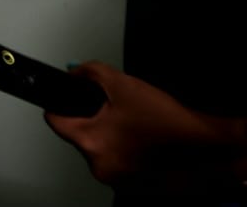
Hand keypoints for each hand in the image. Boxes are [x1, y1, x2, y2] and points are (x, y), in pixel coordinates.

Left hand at [45, 62, 245, 193]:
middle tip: (111, 110)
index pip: (55, 122)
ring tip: (129, 124)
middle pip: (78, 134)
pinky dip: (121, 149)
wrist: (202, 143)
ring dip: (107, 134)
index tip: (63, 100)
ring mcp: (117, 180)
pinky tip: (137, 138)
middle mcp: (101, 168)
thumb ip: (90, 73)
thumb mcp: (121, 83)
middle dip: (91, 119)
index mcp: (92, 144)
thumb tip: (74, 72)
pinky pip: (115, 161)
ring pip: (98, 148)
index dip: (58, 105)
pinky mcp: (132, 186)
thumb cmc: (166, 120)